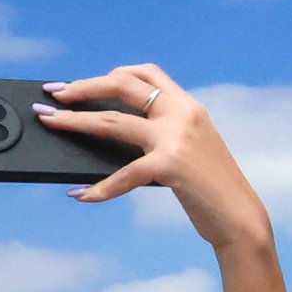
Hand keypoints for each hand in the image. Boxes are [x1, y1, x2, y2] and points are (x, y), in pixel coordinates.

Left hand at [39, 64, 273, 252]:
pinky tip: (81, 195)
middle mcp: (183, 114)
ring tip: (51, 122)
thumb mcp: (192, 151)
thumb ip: (165, 135)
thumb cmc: (213, 190)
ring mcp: (176, 138)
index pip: (147, 73)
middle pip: (122, 84)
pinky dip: (99, 188)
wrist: (241, 219)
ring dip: (75, 121)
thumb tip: (117, 135)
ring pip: (113, 121)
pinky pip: (123, 175)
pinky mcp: (170, 166)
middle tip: (55, 94)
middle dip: (83, 87)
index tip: (85, 83)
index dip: (111, 73)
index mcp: (189, 106)